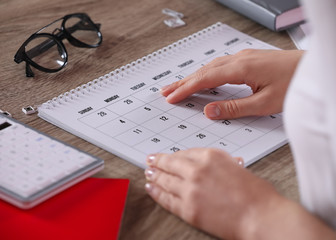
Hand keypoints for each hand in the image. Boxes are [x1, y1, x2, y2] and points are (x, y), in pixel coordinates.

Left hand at [144, 148, 335, 239]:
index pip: (184, 153)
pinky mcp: (188, 209)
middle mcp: (196, 170)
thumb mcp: (235, 166)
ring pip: (165, 180)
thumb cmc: (256, 193)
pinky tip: (151, 188)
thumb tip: (202, 166)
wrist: (261, 216)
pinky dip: (156, 193)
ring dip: (154, 176)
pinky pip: (167, 199)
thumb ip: (216, 164)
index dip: (172, 156)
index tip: (166, 156)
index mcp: (210, 156)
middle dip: (158, 162)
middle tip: (150, 160)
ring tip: (148, 173)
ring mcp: (190, 190)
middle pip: (170, 164)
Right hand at [161, 49, 303, 118]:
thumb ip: (234, 108)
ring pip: (210, 67)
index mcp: (241, 69)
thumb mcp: (264, 104)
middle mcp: (239, 60)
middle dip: (183, 82)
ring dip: (193, 77)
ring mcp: (243, 58)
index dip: (186, 89)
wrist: (311, 69)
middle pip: (203, 71)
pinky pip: (220, 66)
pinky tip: (203, 78)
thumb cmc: (294, 84)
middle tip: (166, 91)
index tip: (172, 97)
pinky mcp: (248, 60)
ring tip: (178, 86)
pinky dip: (206, 73)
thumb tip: (209, 111)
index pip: (205, 80)